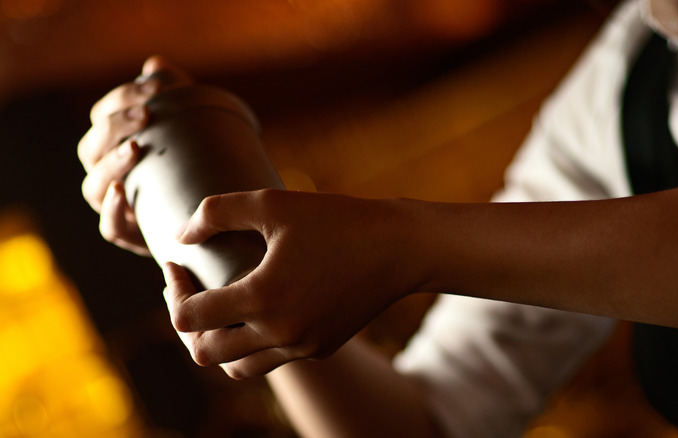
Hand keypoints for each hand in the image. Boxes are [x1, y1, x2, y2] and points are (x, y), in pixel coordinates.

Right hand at [78, 56, 192, 254]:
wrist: (218, 215)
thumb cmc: (197, 163)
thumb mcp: (192, 127)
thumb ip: (173, 95)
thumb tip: (156, 64)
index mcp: (114, 145)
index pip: (102, 116)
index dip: (122, 98)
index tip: (155, 89)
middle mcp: (107, 175)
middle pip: (91, 147)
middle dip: (115, 127)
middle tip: (146, 115)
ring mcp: (116, 207)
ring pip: (94, 187)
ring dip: (110, 166)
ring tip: (135, 149)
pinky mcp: (132, 235)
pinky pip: (110, 227)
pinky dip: (112, 211)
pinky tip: (124, 193)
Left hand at [162, 189, 425, 378]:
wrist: (401, 247)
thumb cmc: (337, 219)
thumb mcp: (272, 203)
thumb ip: (215, 213)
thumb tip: (179, 237)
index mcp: (262, 299)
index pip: (186, 316)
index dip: (171, 288)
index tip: (176, 261)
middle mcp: (280, 334)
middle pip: (204, 352)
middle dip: (187, 322)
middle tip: (189, 289)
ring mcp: (303, 348)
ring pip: (237, 368)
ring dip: (218, 342)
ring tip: (217, 308)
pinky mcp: (322, 350)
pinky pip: (272, 360)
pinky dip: (253, 343)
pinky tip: (257, 308)